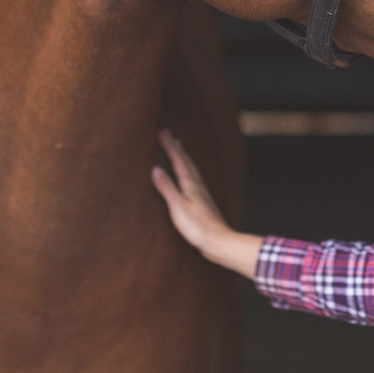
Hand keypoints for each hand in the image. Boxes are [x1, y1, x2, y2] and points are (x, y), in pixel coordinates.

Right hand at [151, 129, 261, 278]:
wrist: (218, 241)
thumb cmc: (197, 226)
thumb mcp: (177, 207)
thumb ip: (167, 187)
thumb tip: (155, 168)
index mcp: (190, 183)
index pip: (177, 159)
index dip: (169, 145)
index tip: (161, 131)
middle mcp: (197, 183)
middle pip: (185, 159)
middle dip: (176, 145)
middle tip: (167, 133)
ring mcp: (201, 191)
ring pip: (191, 167)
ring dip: (183, 155)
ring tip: (179, 147)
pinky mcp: (202, 200)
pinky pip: (193, 176)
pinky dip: (188, 168)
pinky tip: (189, 175)